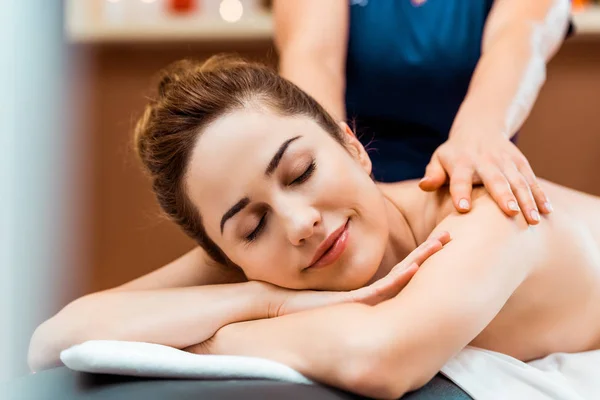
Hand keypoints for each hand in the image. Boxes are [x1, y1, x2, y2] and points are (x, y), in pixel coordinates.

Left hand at [268, 231, 450, 316]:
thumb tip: (332, 228)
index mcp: (363, 289)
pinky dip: (401, 275)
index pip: (397, 269)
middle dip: (428, 253)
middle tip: (451, 235)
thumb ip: (329, 253)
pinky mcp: (355, 301)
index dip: (418, 253)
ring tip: (441, 242)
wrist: (270, 304)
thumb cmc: (288, 287)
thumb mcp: (316, 267)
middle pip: (407, 272)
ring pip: (402, 278)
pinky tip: (415, 265)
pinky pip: (383, 287)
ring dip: (422, 260)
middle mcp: (369, 296)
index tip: (435, 238)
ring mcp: (364, 300)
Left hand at [419, 133, 551, 224]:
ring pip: (517, 181)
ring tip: (533, 220)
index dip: (460, 193)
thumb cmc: (454, 154)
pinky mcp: (520, 162)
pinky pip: (531, 180)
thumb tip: (424, 186)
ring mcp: (505, 161)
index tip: (463, 209)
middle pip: (495, 179)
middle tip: (510, 213)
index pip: (459, 179)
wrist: (480, 127)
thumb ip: (432, 174)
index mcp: (461, 162)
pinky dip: (540, 195)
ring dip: (526, 200)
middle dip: (503, 196)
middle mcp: (485, 161)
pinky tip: (547, 212)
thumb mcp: (438, 159)